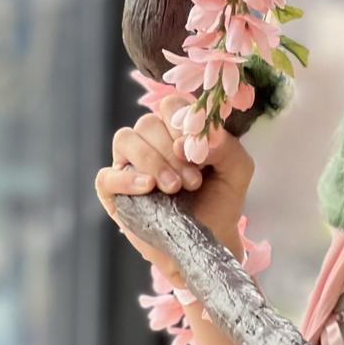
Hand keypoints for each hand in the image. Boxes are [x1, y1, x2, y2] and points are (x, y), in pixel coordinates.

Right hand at [95, 95, 255, 284]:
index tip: (201, 152)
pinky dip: (125, 178)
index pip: (171, 105)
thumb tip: (199, 138)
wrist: (209, 240)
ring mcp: (129, 165)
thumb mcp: (237, 171)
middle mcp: (151, 141)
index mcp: (178, 129)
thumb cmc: (221, 199)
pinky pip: (106, 176)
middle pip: (148, 122)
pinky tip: (148, 188)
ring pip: (125, 139)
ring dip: (151, 160)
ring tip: (173, 188)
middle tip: (192, 181)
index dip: (184, 123)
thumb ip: (228, 147)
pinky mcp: (114, 192)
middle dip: (172, 151)